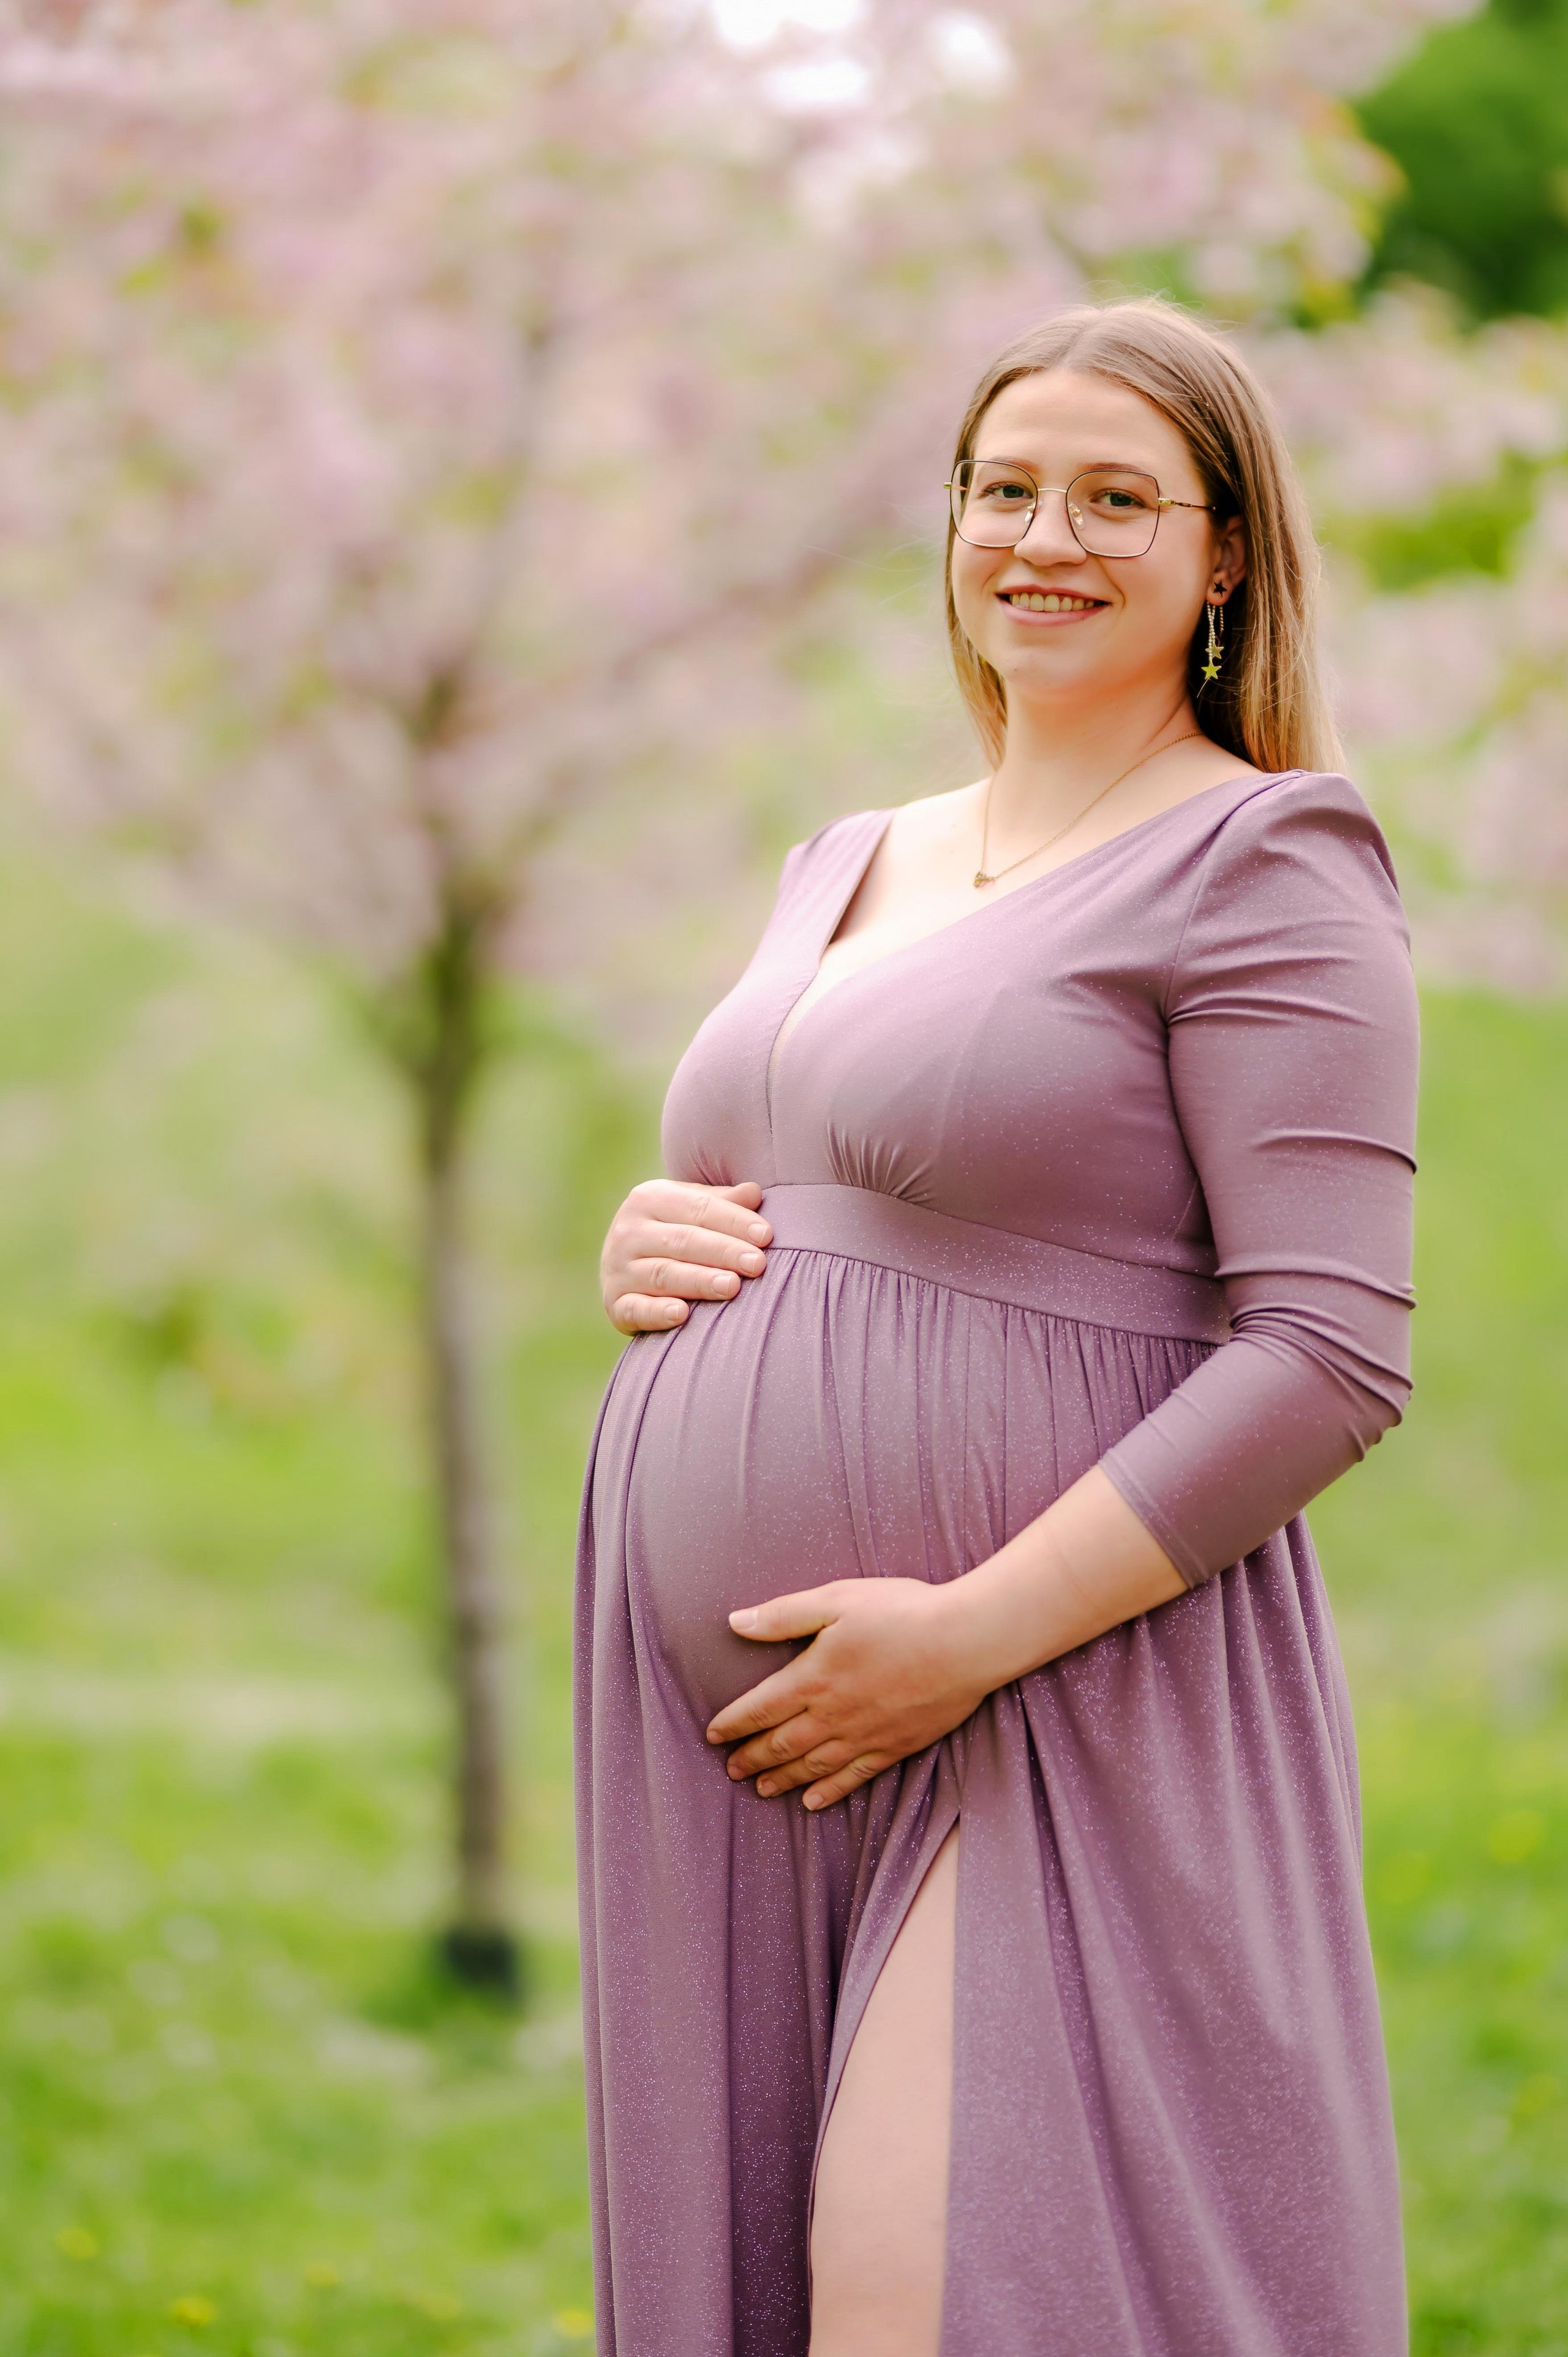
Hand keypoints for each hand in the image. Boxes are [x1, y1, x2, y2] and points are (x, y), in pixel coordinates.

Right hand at [600, 1179, 771, 1335]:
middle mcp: (628, 1231)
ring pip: (663, 1274)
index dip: (734, 1221)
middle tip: (757, 1264)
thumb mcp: (692, 1209)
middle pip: (683, 1240)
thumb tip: (754, 1193)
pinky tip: (681, 1315)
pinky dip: (657, 1313)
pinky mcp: (614, 1303)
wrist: (624, 1265)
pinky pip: (635, 1308)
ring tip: (732, 1287)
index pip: (699, 1208)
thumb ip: (723, 1203)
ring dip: (699, 1281)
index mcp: (649, 1198)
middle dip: (723, 1251)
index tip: (766, 1236)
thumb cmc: (672, 1232)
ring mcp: (618, 1269)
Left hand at [705, 1578, 989, 1810]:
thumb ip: (784, 1615)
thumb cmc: (902, 1612)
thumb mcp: (836, 1599)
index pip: (759, 1708)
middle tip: (732, 1770)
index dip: (733, 1724)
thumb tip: (736, 1623)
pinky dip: (829, 1792)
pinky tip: (814, 1801)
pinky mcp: (895, 1746)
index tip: (713, 1736)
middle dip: (752, 1757)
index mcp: (813, 1677)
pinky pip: (853, 1778)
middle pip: (781, 1743)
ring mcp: (864, 1735)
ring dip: (783, 1779)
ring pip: (812, 1766)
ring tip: (762, 1789)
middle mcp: (832, 1714)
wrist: (965, 1642)